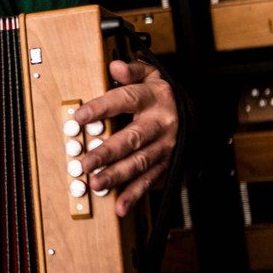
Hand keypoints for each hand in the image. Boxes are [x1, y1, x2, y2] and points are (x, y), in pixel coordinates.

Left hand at [74, 59, 177, 216]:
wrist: (192, 112)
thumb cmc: (161, 93)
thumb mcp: (150, 74)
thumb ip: (132, 70)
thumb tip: (115, 66)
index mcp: (154, 98)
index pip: (125, 99)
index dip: (102, 107)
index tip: (80, 116)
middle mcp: (160, 123)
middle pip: (132, 138)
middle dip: (108, 151)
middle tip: (86, 162)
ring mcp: (165, 146)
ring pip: (139, 163)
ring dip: (118, 175)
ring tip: (96, 183)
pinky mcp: (166, 164)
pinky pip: (149, 181)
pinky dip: (134, 195)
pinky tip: (119, 205)